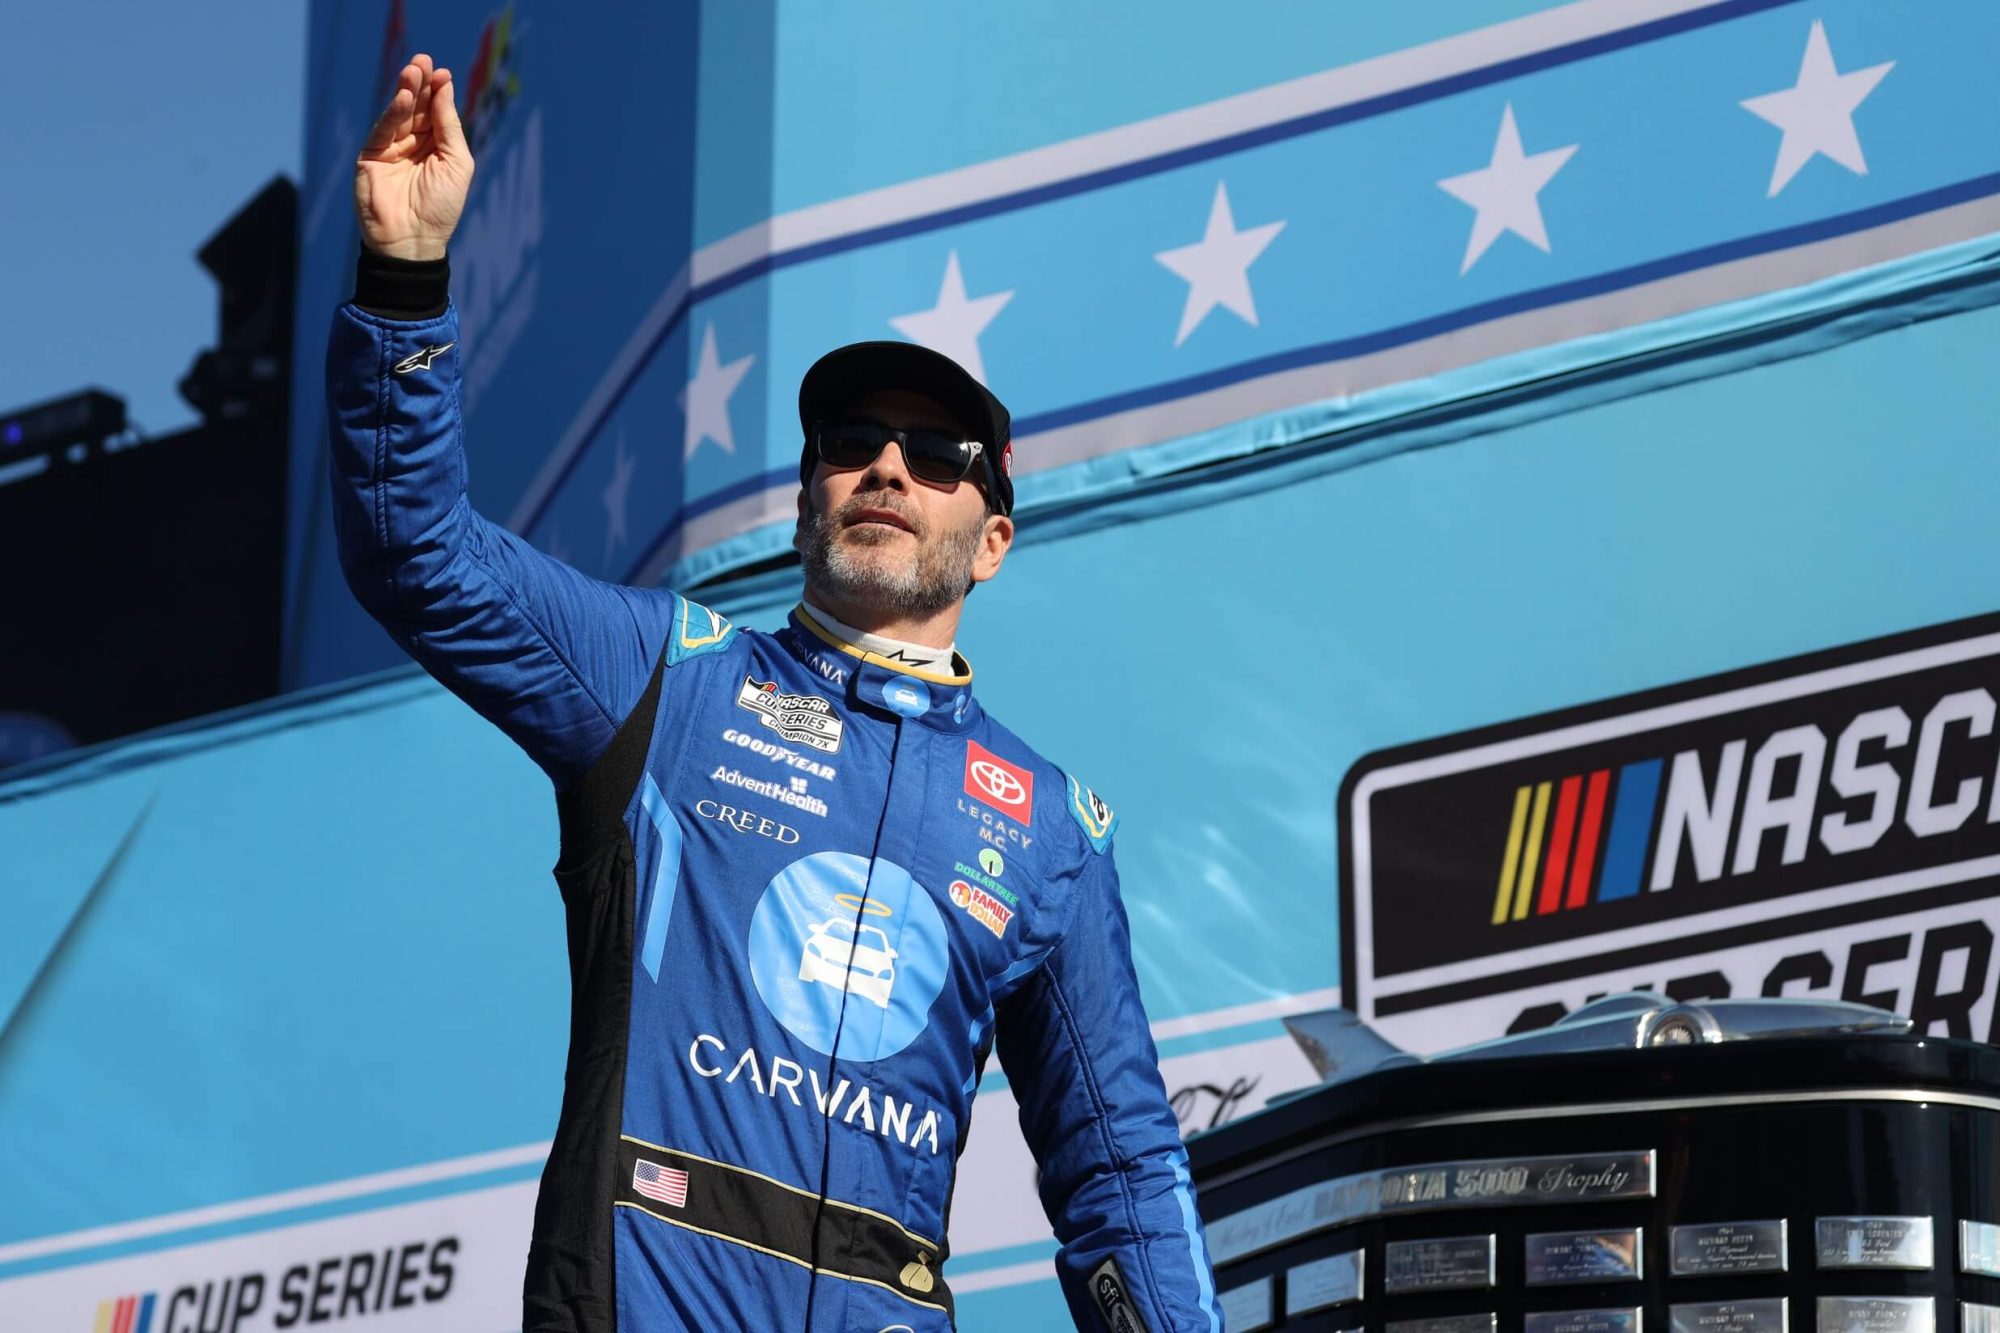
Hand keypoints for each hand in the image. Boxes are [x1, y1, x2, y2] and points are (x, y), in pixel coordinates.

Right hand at [354, 54, 472, 261]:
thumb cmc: (441, 207)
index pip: (436, 112)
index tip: (444, 73)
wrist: (413, 239)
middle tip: (423, 61)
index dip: (439, 92)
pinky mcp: (371, 155)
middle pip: (417, 107)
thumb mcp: (456, 163)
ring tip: (413, 71)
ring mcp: (391, 149)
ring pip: (398, 113)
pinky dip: (393, 112)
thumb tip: (445, 89)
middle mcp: (413, 144)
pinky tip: (403, 97)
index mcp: (436, 147)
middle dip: (421, 84)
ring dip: (406, 91)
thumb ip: (450, 127)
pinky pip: (383, 129)